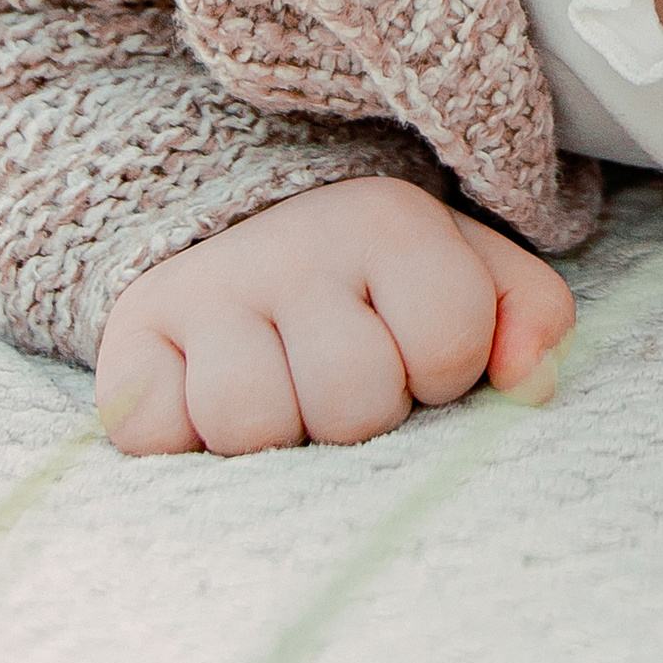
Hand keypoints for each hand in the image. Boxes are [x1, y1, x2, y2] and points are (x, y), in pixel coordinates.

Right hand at [95, 177, 576, 457]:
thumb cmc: (374, 285)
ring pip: (253, 427)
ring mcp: (206, 288)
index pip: (450, 341)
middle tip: (340, 379)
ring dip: (274, 440)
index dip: (443, 374)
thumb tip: (532, 384)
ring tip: (280, 393)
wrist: (234, 233)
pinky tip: (206, 399)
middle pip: (353, 401)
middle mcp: (293, 244)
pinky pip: (156, 436)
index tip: (418, 354)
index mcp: (388, 221)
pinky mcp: (130, 336)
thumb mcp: (469, 277)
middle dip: (359, 417)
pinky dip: (183, 442)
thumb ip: (531, 319)